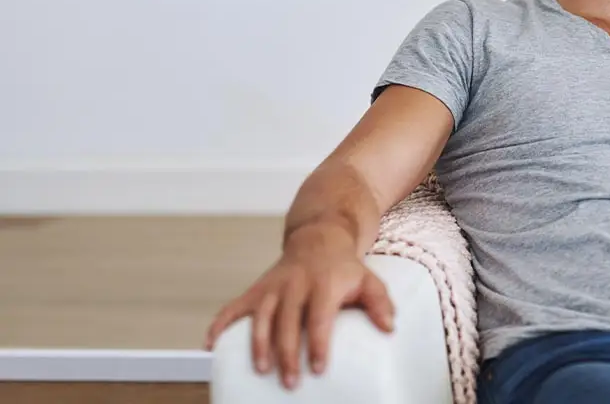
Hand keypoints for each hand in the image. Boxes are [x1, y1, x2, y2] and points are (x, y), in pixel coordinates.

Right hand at [204, 222, 394, 388]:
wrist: (318, 238)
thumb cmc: (344, 269)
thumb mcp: (368, 280)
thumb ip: (380, 303)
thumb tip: (389, 328)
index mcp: (324, 284)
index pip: (319, 317)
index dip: (318, 343)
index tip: (318, 369)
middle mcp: (295, 284)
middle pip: (287, 321)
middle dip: (287, 353)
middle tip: (289, 382)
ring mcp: (273, 287)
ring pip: (260, 316)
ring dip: (258, 343)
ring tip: (261, 369)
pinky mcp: (257, 289)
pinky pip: (234, 306)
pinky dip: (220, 324)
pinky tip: (210, 345)